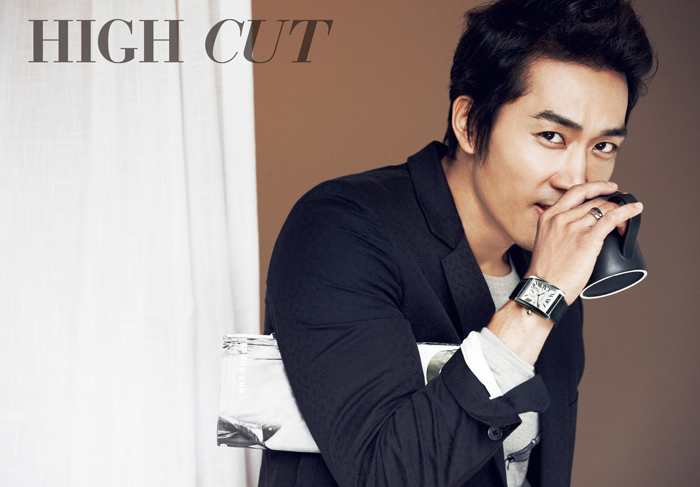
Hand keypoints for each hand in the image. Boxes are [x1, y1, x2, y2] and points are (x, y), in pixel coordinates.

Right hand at [526, 181, 642, 303]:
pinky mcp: (587, 239)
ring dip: (620, 213)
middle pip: (593, 201)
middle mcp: (560, 218)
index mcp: (548, 217)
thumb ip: (557, 231)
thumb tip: (575, 231)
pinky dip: (627, 212)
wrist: (543, 288)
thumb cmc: (545, 272)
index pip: (575, 192)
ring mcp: (573, 227)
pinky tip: (636, 209)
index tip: (608, 187)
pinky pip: (612, 218)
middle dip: (612, 205)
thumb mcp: (544, 242)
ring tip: (627, 224)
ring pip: (604, 209)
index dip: (595, 187)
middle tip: (622, 211)